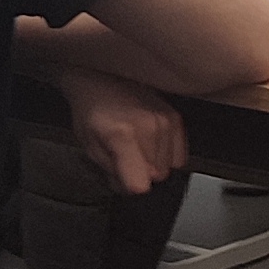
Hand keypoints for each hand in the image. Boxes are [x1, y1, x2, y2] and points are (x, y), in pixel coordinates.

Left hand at [63, 71, 189, 194]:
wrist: (102, 81)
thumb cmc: (92, 112)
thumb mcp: (89, 147)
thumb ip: (112, 171)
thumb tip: (131, 187)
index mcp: (122, 135)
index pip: (139, 183)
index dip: (129, 186)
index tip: (121, 180)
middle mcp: (149, 127)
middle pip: (155, 177)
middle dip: (140, 174)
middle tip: (124, 160)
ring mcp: (165, 121)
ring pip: (168, 167)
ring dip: (153, 164)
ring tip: (135, 148)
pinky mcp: (176, 118)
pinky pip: (179, 156)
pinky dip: (167, 156)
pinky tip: (150, 144)